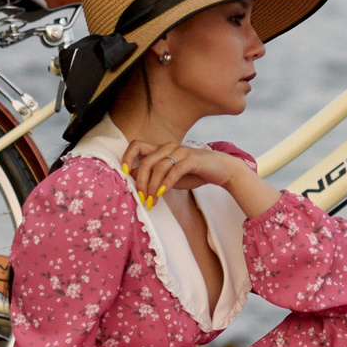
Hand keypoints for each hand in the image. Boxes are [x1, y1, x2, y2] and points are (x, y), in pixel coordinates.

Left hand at [120, 141, 277, 216]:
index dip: (127, 157)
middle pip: (146, 161)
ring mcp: (180, 152)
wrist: (221, 170)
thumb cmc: (194, 173)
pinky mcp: (191, 159)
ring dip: (152, 187)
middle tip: (142, 198)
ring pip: (158, 167)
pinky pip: (174, 171)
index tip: (124, 173)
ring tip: (152, 201)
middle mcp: (168, 147)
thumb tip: (132, 177)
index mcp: (161, 149)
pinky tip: (162, 193)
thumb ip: (153, 175)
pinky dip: (166, 183)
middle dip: (140, 182)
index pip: (136, 145)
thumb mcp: (169, 176)